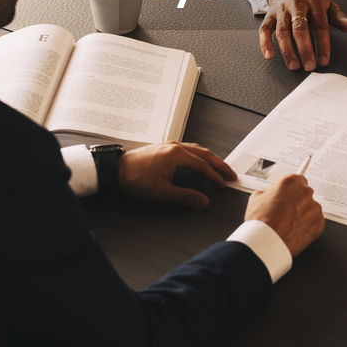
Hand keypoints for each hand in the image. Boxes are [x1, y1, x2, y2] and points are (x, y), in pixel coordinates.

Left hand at [118, 142, 236, 208]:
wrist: (115, 170)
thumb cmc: (135, 179)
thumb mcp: (162, 192)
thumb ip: (186, 196)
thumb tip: (203, 201)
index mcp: (177, 154)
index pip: (203, 166)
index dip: (215, 177)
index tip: (223, 185)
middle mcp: (175, 146)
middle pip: (204, 154)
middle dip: (219, 164)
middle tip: (230, 174)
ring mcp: (169, 145)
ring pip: (196, 150)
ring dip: (209, 159)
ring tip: (218, 168)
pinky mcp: (163, 148)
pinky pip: (187, 149)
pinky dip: (198, 156)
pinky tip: (197, 162)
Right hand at [244, 173, 324, 256]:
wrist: (266, 242)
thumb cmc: (261, 221)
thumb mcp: (257, 197)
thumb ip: (270, 191)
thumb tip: (272, 193)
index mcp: (291, 182)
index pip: (298, 180)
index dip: (292, 190)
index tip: (291, 194)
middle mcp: (306, 192)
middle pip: (305, 193)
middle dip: (298, 201)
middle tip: (286, 211)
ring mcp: (314, 208)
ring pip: (311, 208)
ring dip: (303, 214)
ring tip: (288, 223)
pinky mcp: (319, 223)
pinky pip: (315, 222)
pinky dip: (308, 226)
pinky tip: (295, 230)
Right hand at [260, 0, 346, 70]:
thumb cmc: (313, 3)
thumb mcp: (330, 8)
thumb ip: (341, 19)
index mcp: (314, 1)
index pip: (320, 25)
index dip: (322, 44)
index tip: (324, 60)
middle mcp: (296, 3)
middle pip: (300, 28)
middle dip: (305, 49)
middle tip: (309, 66)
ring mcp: (281, 10)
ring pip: (282, 31)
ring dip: (287, 50)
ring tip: (294, 66)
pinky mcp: (269, 15)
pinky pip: (265, 29)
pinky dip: (265, 43)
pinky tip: (269, 55)